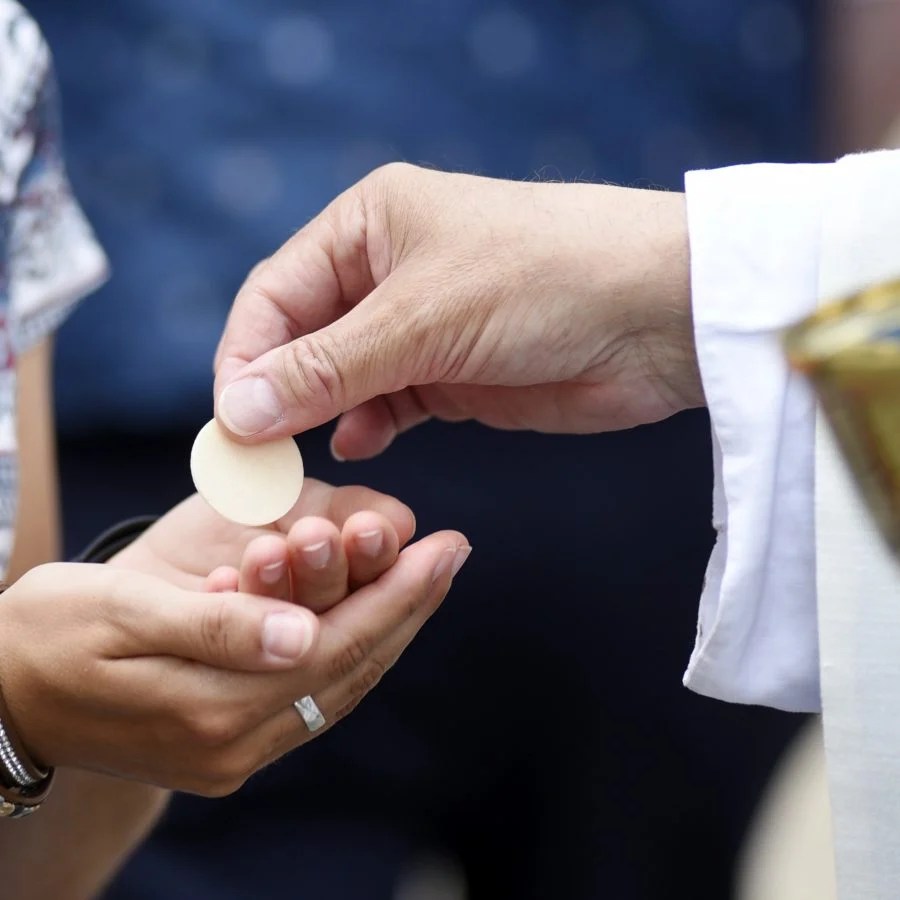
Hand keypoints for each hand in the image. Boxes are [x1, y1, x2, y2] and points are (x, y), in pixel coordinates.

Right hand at [0, 483, 468, 793]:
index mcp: (209, 710)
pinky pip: (313, 692)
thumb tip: (301, 634)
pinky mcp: (229, 742)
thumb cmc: (49, 634)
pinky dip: (352, 648)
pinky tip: (375, 613)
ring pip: (338, 683)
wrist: (3, 692)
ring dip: (389, 627)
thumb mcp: (121, 613)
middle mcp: (234, 743)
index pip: (332, 648)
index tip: (445, 547)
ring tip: (429, 575)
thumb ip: (214, 629)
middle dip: (407, 606)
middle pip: (348, 668)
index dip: (395, 596)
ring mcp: (234, 752)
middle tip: (454, 552)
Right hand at [214, 163, 702, 458]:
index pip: (274, 296)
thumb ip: (327, 367)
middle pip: (303, 340)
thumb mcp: (423, 318)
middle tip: (254, 461)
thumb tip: (236, 409)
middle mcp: (388, 272)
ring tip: (296, 465)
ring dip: (319, 418)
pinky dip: (368, 426)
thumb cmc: (544, 282)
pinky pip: (390, 404)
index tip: (230, 425)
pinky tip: (356, 444)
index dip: (245, 360)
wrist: (661, 316)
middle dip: (276, 396)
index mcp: (368, 224)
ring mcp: (422, 327)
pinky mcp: (455, 376)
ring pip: (343, 379)